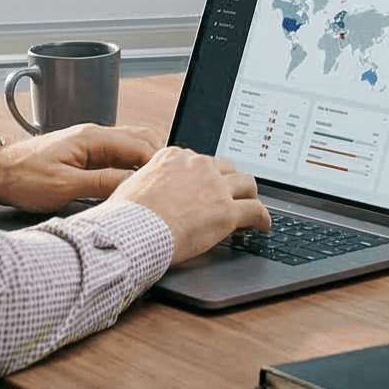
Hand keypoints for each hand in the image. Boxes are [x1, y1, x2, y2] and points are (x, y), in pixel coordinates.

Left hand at [0, 123, 157, 213]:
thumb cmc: (24, 177)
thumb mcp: (64, 186)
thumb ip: (102, 183)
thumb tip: (134, 183)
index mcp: (93, 137)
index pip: (140, 144)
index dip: (158, 163)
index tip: (169, 182)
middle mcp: (95, 134)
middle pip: (141, 139)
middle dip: (158, 159)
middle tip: (168, 183)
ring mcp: (91, 143)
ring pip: (131, 146)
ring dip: (144, 162)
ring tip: (154, 185)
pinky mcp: (85, 154)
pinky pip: (117, 155)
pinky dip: (131, 166)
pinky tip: (133, 183)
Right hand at [106, 145, 269, 261]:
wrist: (133, 231)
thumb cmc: (126, 216)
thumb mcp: (131, 185)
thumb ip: (146, 181)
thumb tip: (143, 189)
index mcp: (174, 157)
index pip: (198, 160)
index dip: (204, 175)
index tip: (205, 184)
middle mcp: (198, 166)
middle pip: (225, 168)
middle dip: (228, 180)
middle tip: (228, 194)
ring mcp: (215, 188)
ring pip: (246, 183)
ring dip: (249, 194)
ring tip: (250, 204)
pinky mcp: (227, 212)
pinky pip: (255, 210)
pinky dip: (262, 217)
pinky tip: (262, 225)